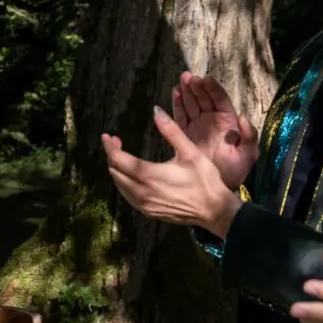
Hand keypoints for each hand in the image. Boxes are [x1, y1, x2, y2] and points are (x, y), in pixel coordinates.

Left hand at [102, 106, 240, 237]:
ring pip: (120, 185)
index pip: (118, 159)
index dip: (110, 146)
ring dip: (117, 170)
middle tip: (117, 142)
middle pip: (115, 171)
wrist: (214, 211)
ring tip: (122, 157)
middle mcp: (141, 192)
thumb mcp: (190, 152)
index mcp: (149, 175)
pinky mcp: (149, 212)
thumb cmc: (205, 180)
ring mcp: (144, 205)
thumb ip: (171, 130)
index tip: (107, 136)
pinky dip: (124, 184)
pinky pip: (128, 196)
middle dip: (113, 155)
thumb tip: (155, 110)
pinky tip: (132, 176)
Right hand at [171, 72, 257, 190]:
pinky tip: (175, 92)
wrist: (217, 185)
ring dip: (187, 91)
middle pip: (204, 99)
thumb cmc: (235, 170)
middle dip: (198, 87)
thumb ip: (250, 137)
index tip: (206, 79)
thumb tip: (243, 118)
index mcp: (228, 122)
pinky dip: (177, 104)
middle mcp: (213, 120)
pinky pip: (181, 115)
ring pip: (192, 104)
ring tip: (182, 80)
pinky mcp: (186, 133)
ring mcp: (198, 125)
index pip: (221, 100)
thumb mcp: (248, 154)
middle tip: (190, 77)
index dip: (214, 90)